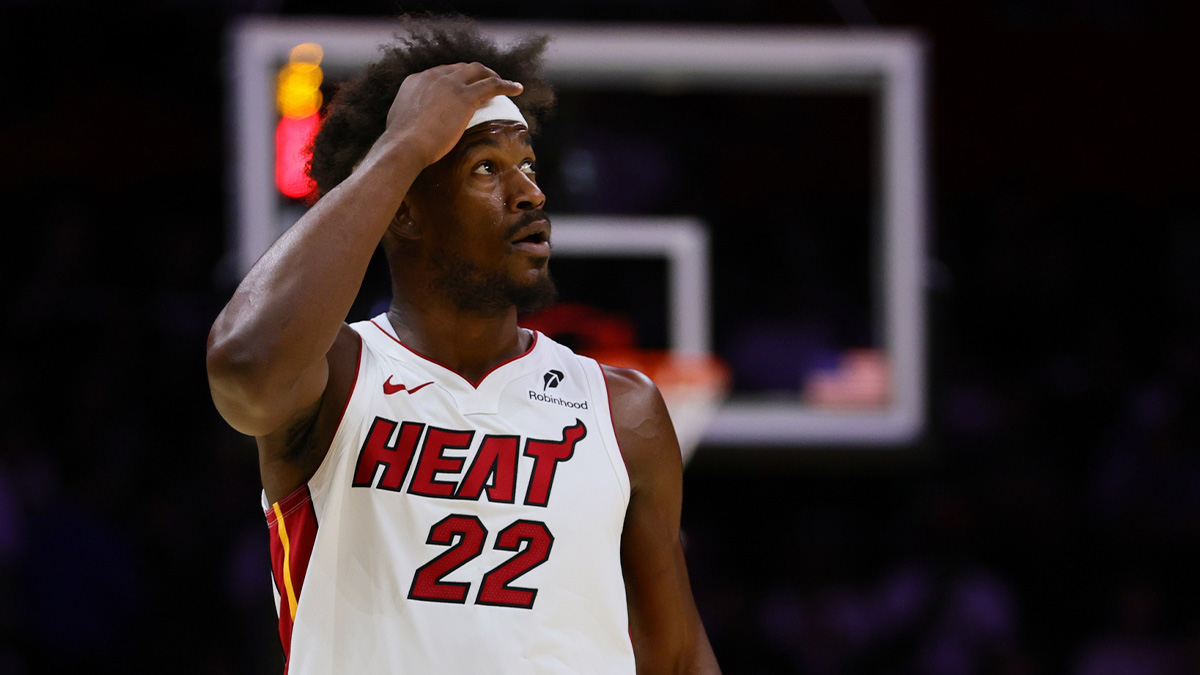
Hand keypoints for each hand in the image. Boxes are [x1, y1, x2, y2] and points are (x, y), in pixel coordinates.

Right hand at [383, 62, 523, 168]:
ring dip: (491, 76)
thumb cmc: (401, 145)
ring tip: (502, 83)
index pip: (440, 74)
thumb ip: (410, 121)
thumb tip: (411, 131)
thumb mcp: (400, 126)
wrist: (405, 146)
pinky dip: (506, 85)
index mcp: (416, 81)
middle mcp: (433, 76)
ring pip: (478, 71)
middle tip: (484, 83)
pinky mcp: (465, 96)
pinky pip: (492, 85)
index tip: (462, 88)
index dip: (454, 79)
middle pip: (460, 68)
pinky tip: (517, 89)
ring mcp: (450, 84)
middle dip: (474, 74)